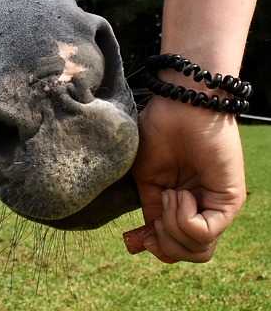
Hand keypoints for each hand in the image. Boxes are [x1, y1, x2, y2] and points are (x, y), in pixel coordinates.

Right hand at [123, 94, 245, 262]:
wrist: (179, 107)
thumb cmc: (159, 132)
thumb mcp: (145, 180)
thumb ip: (150, 212)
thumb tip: (143, 244)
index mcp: (181, 205)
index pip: (175, 248)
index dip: (154, 248)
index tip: (133, 239)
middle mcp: (202, 209)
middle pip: (187, 254)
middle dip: (163, 243)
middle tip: (154, 216)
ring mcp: (216, 207)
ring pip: (197, 250)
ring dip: (172, 227)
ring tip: (169, 196)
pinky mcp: (229, 202)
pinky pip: (204, 232)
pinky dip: (182, 217)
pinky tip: (179, 193)